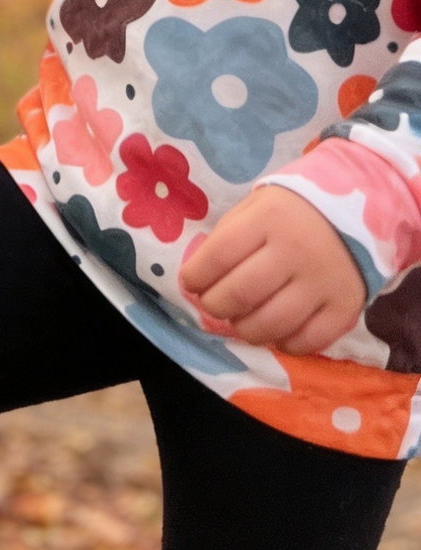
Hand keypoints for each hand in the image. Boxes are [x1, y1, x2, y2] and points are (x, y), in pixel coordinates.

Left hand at [180, 185, 366, 354]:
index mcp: (269, 219)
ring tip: (239, 321)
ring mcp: (322, 283)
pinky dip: (283, 344)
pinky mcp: (345, 308)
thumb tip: (198, 278)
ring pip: (270, 324)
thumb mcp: (258, 206)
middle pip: (240, 294)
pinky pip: (306, 341)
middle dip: (215, 306)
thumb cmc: (294, 210)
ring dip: (244, 330)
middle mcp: (296, 251)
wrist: (359, 210)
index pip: (219, 255)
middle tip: (212, 305)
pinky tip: (274, 332)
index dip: (196, 275)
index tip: (190, 283)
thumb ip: (229, 236)